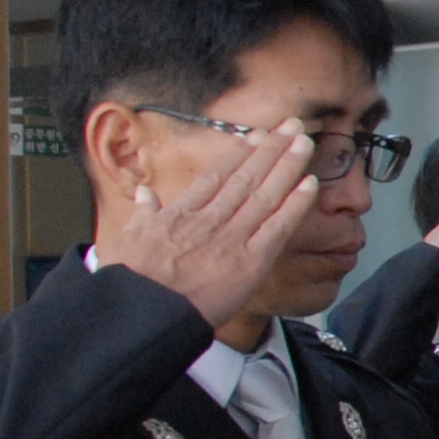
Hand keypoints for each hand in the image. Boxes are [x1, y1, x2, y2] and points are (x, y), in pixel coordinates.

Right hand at [95, 119, 319, 328]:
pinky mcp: (249, 262)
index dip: (240, 153)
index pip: (216, 175)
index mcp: (181, 212)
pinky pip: (278, 228)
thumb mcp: (128, 239)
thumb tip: (143, 193)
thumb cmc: (133, 282)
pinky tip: (310, 185)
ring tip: (305, 143)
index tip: (256, 135)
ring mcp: (232, 238)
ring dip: (288, 166)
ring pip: (265, 194)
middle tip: (294, 126)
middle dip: (272, 149)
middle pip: (247, 177)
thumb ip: (141, 213)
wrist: (143, 312)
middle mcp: (210, 219)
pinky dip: (295, 205)